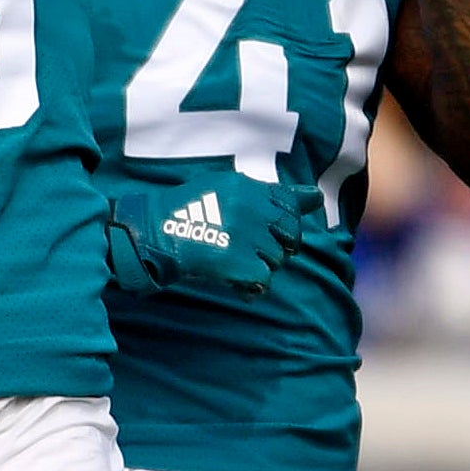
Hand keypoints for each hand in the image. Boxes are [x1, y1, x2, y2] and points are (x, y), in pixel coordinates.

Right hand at [107, 178, 323, 296]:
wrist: (154, 233)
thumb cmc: (185, 209)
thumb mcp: (223, 186)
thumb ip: (267, 192)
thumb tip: (314, 196)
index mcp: (249, 188)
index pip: (291, 203)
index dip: (285, 219)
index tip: (270, 227)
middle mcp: (255, 210)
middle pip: (291, 234)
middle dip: (276, 243)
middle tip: (248, 246)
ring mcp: (251, 238)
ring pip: (277, 259)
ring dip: (259, 264)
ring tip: (229, 258)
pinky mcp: (244, 264)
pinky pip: (264, 281)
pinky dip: (249, 284)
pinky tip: (231, 278)